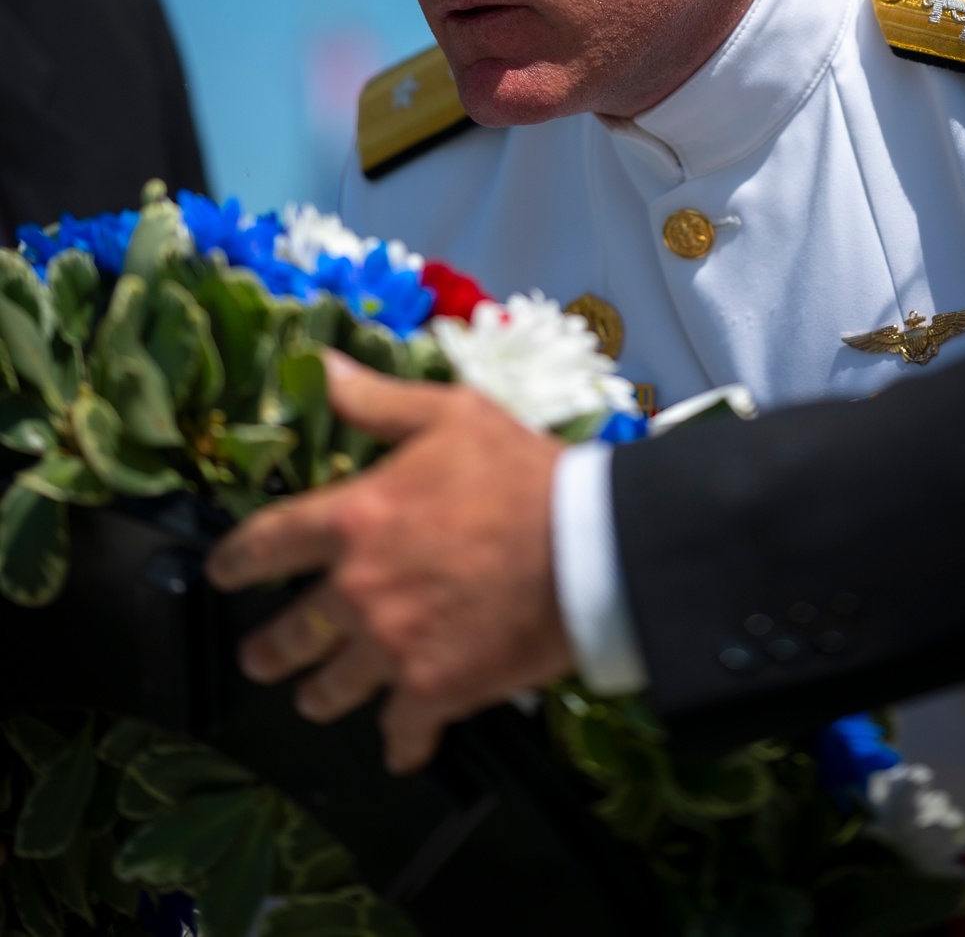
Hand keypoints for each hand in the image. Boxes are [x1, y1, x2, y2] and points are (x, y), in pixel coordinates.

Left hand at [205, 353, 572, 771]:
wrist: (589, 545)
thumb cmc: (518, 472)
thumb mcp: (449, 414)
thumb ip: (377, 400)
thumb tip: (321, 368)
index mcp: (353, 518)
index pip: (265, 545)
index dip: (234, 561)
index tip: (223, 574)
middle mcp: (356, 589)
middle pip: (290, 634)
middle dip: (269, 649)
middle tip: (261, 657)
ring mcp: (392, 647)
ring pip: (331, 688)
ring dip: (319, 695)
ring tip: (314, 700)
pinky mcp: (436, 690)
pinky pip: (401, 730)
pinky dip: (399, 742)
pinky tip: (399, 748)